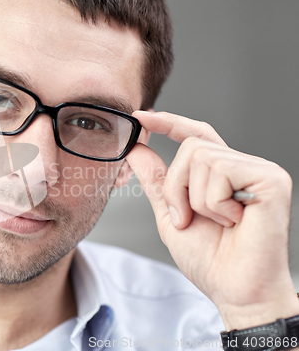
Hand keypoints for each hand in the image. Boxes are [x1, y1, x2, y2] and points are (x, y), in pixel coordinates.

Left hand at [126, 111, 298, 329]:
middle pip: (190, 147)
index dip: (168, 123)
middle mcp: (241, 166)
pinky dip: (214, 203)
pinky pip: (220, 170)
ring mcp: (258, 170)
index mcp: (220, 174)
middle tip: (187, 218)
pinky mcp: (270, 178)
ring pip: (200, 157)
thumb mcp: (170, 214)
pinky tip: (234, 221)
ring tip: (217, 223)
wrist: (235, 290)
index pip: (195, 135)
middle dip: (176, 187)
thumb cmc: (209, 259)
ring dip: (194, 199)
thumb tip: (136, 150)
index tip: (141, 117)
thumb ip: (156, 181)